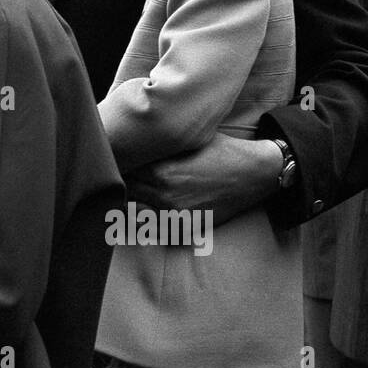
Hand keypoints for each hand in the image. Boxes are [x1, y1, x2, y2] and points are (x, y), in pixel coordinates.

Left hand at [127, 135, 282, 226]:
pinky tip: (148, 210)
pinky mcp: (183, 228)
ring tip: (131, 194)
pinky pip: (153, 228)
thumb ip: (159, 143)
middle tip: (118, 177)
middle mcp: (162, 194)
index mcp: (160, 170)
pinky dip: (147, 219)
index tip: (116, 160)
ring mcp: (172, 214)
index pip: (122, 171)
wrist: (252, 174)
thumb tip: (134, 139)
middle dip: (121, 183)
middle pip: (124, 192)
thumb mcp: (188, 139)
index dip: (117, 165)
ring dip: (131, 202)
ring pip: (134, 212)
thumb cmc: (221, 151)